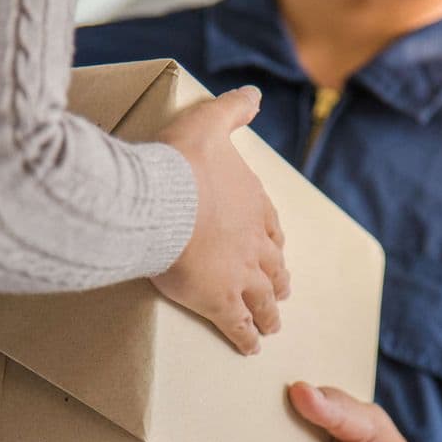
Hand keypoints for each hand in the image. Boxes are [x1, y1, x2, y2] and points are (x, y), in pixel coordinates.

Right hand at [152, 86, 290, 355]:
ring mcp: (240, 274)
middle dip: (277, 281)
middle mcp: (254, 242)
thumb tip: (254, 93)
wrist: (161, 198)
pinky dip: (246, 337)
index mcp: (253, 205)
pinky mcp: (218, 301)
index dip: (273, 241)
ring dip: (268, 313)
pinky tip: (250, 348)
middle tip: (280, 293)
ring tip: (271, 326)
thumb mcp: (209, 122)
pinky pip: (238, 325)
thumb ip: (232, 109)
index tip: (275, 249)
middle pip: (272, 267)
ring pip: (262, 300)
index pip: (271, 227)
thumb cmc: (180, 161)